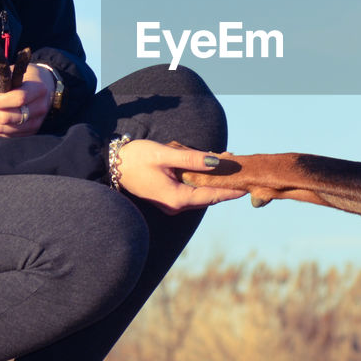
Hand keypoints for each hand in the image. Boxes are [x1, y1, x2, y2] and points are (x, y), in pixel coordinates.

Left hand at [0, 64, 55, 136]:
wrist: (47, 90)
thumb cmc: (29, 79)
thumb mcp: (19, 71)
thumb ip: (5, 75)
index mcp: (39, 90)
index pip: (18, 99)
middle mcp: (40, 108)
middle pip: (9, 117)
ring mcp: (36, 122)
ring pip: (5, 128)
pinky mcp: (31, 131)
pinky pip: (6, 134)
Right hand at [114, 139, 245, 212]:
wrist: (113, 165)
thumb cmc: (137, 158)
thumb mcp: (166, 154)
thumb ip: (192, 159)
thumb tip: (217, 162)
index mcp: (177, 198)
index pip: (211, 196)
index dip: (230, 192)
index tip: (247, 187)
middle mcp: (176, 206)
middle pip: (207, 196)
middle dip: (224, 182)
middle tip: (238, 166)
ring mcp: (171, 203)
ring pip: (200, 193)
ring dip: (213, 179)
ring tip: (226, 160)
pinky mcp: (168, 197)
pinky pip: (191, 190)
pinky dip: (201, 180)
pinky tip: (207, 166)